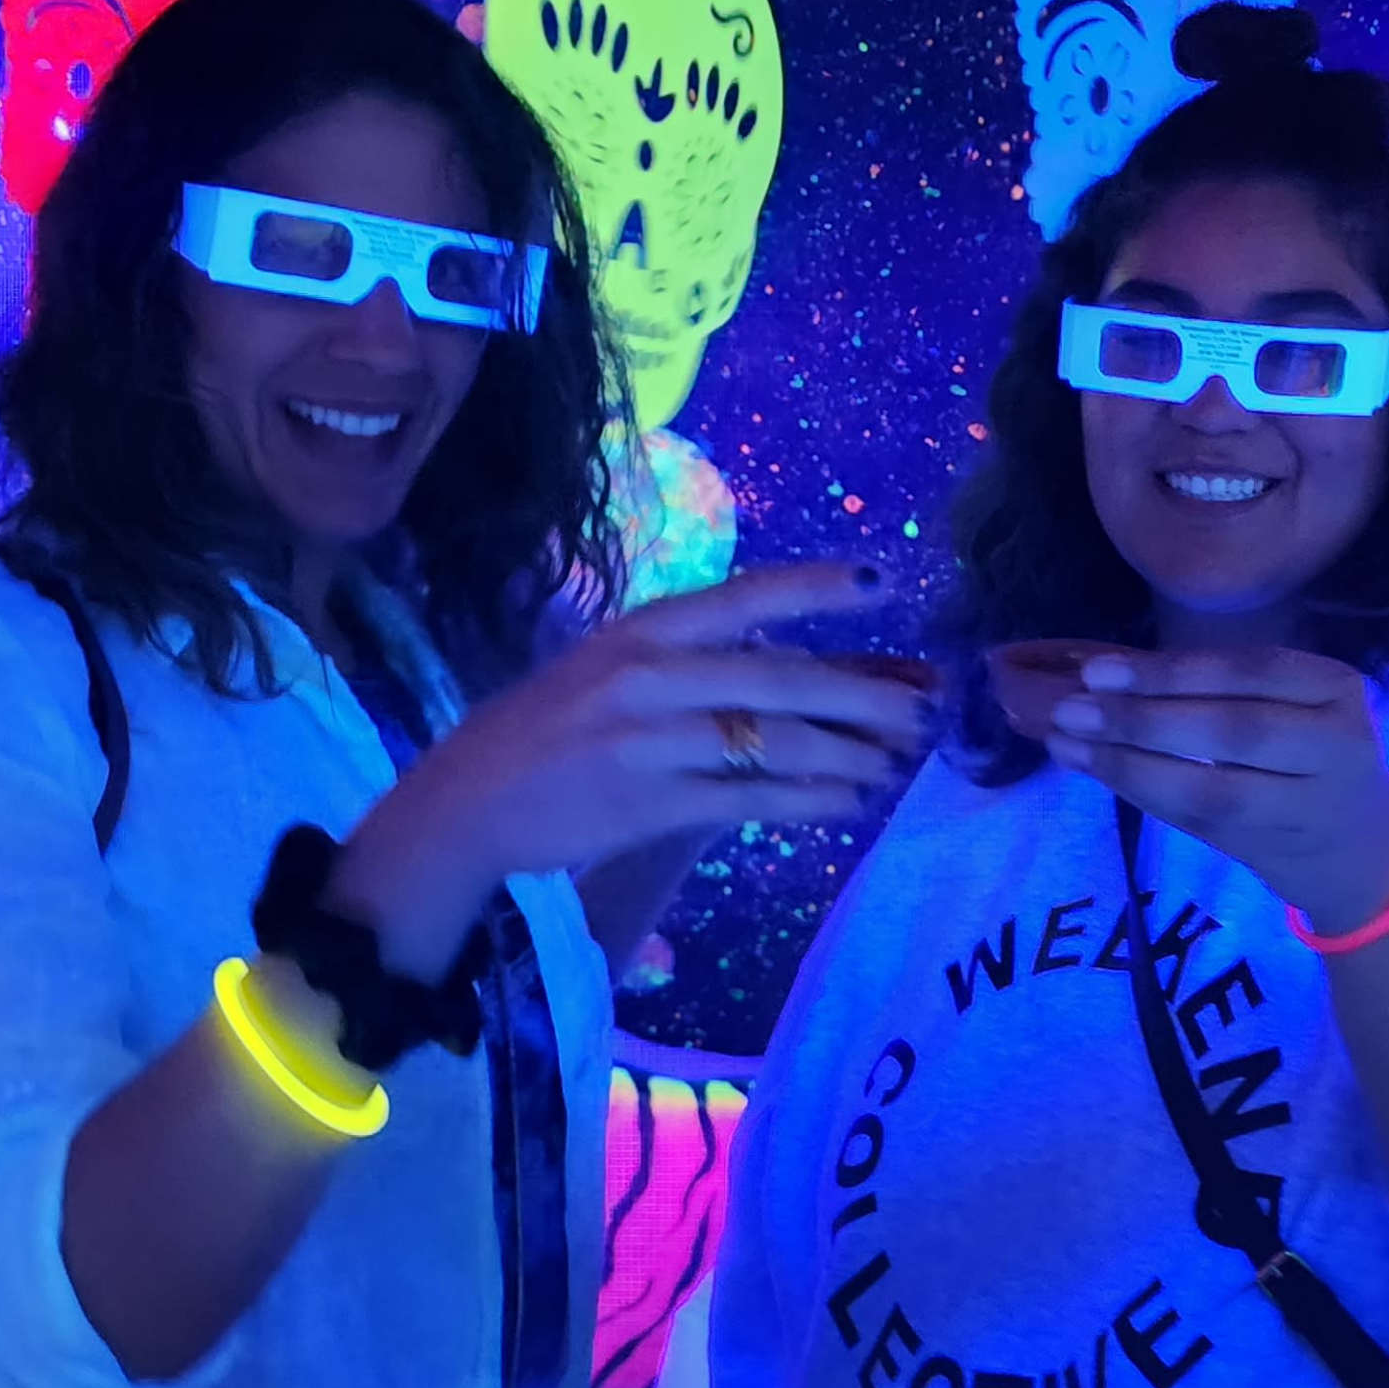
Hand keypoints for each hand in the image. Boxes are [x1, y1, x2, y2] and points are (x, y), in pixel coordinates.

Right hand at [328, 563, 930, 972]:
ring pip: (776, 742)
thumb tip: (788, 667)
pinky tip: (849, 802)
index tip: (882, 584)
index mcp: (641, 630)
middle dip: (864, 697)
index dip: (816, 589)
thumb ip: (686, 662)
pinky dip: (810, 801)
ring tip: (894, 765)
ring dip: (849, 756)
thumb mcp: (606, 669)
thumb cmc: (545, 731)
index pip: (744, 597)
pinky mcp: (651, 803)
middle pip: (781, 679)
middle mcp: (649, 675)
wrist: (466, 803)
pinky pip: (752, 799)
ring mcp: (650, 741)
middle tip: (922, 710)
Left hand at [1041, 647, 1388, 929]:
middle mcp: (1338, 744)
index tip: (1098, 668)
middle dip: (1141, 718)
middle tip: (1069, 709)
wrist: (1364, 849)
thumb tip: (1103, 669)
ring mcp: (1311, 803)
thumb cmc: (1307, 754)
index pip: (1251, 671)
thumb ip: (1213, 686)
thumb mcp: (1288, 705)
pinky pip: (1200, 819)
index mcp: (1337, 687)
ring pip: (1212, 786)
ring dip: (1130, 765)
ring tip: (1067, 744)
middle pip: (1231, 729)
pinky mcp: (1278, 848)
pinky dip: (1142, 794)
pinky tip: (1096, 772)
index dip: (1173, 671)